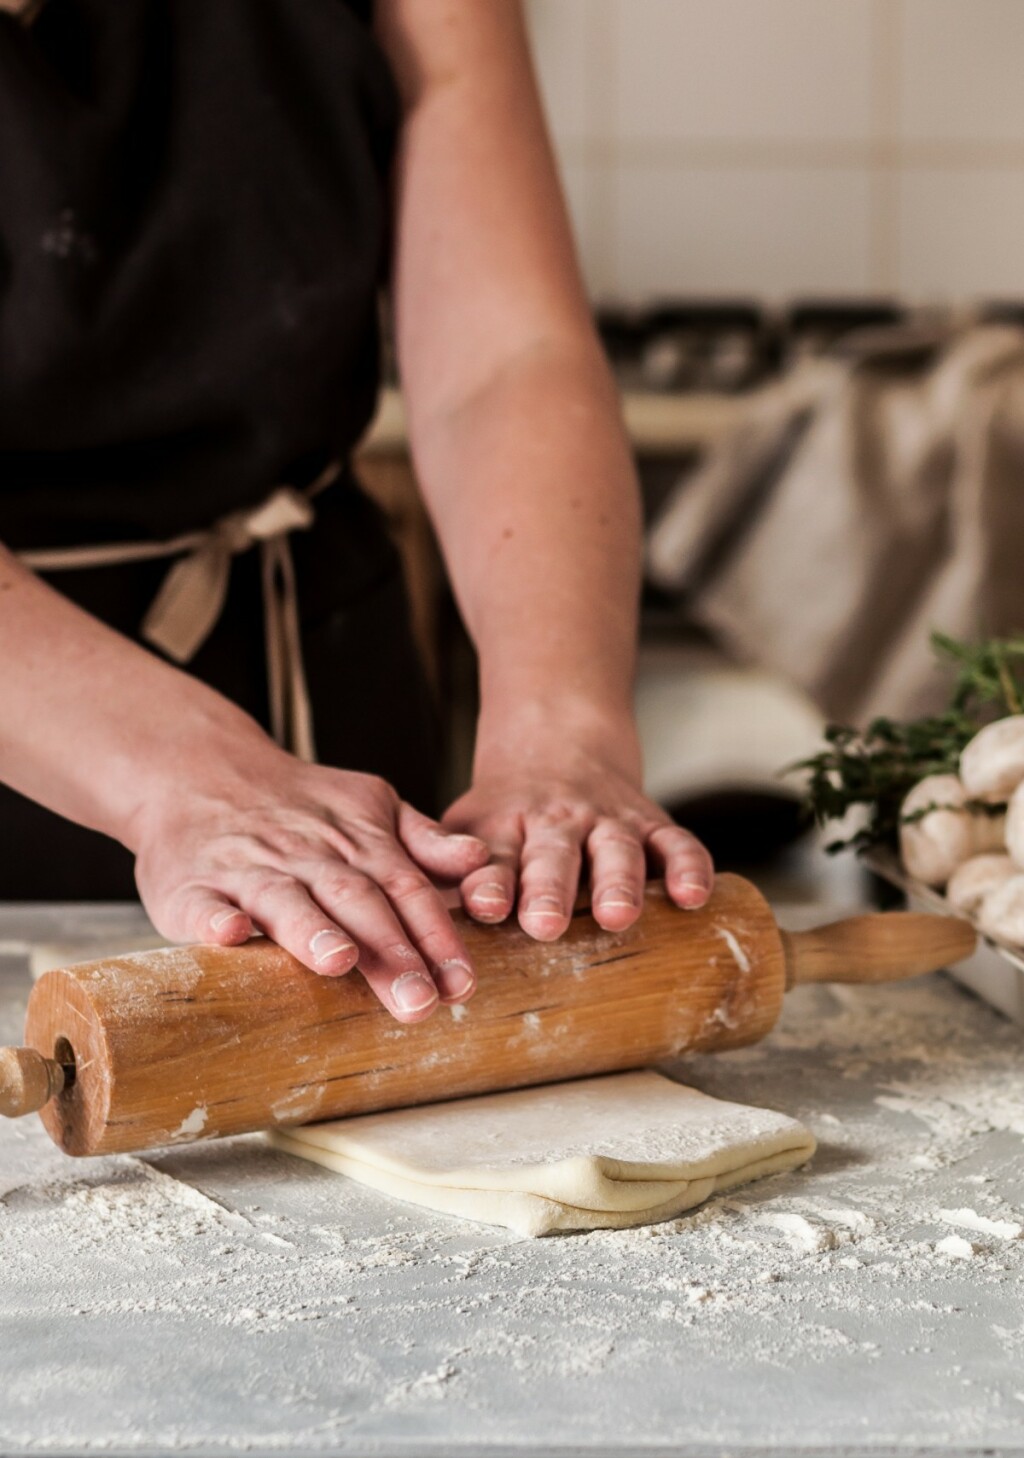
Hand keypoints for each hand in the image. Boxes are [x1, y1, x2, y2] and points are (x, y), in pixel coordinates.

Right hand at [130, 734, 489, 1021]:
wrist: (200, 769)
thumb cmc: (299, 806)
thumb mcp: (369, 805)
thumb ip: (423, 840)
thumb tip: (480, 860)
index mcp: (356, 843)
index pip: (405, 890)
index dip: (436, 936)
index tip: (462, 982)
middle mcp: (306, 856)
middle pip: (355, 902)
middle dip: (389, 951)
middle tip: (419, 1001)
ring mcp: (247, 870)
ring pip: (283, 899)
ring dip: (310, 930)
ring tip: (339, 961)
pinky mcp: (191, 886)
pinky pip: (201, 903)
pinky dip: (213, 920)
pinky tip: (227, 936)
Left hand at [442, 723, 713, 939]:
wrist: (558, 739)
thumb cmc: (505, 811)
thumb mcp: (465, 826)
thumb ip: (444, 871)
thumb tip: (408, 927)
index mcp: (502, 826)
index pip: (493, 855)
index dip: (488, 880)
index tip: (483, 905)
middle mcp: (555, 822)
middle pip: (553, 856)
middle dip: (548, 890)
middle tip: (543, 924)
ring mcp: (606, 820)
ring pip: (615, 849)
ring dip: (617, 882)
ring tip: (617, 916)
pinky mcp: (651, 822)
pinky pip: (676, 842)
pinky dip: (687, 867)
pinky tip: (692, 896)